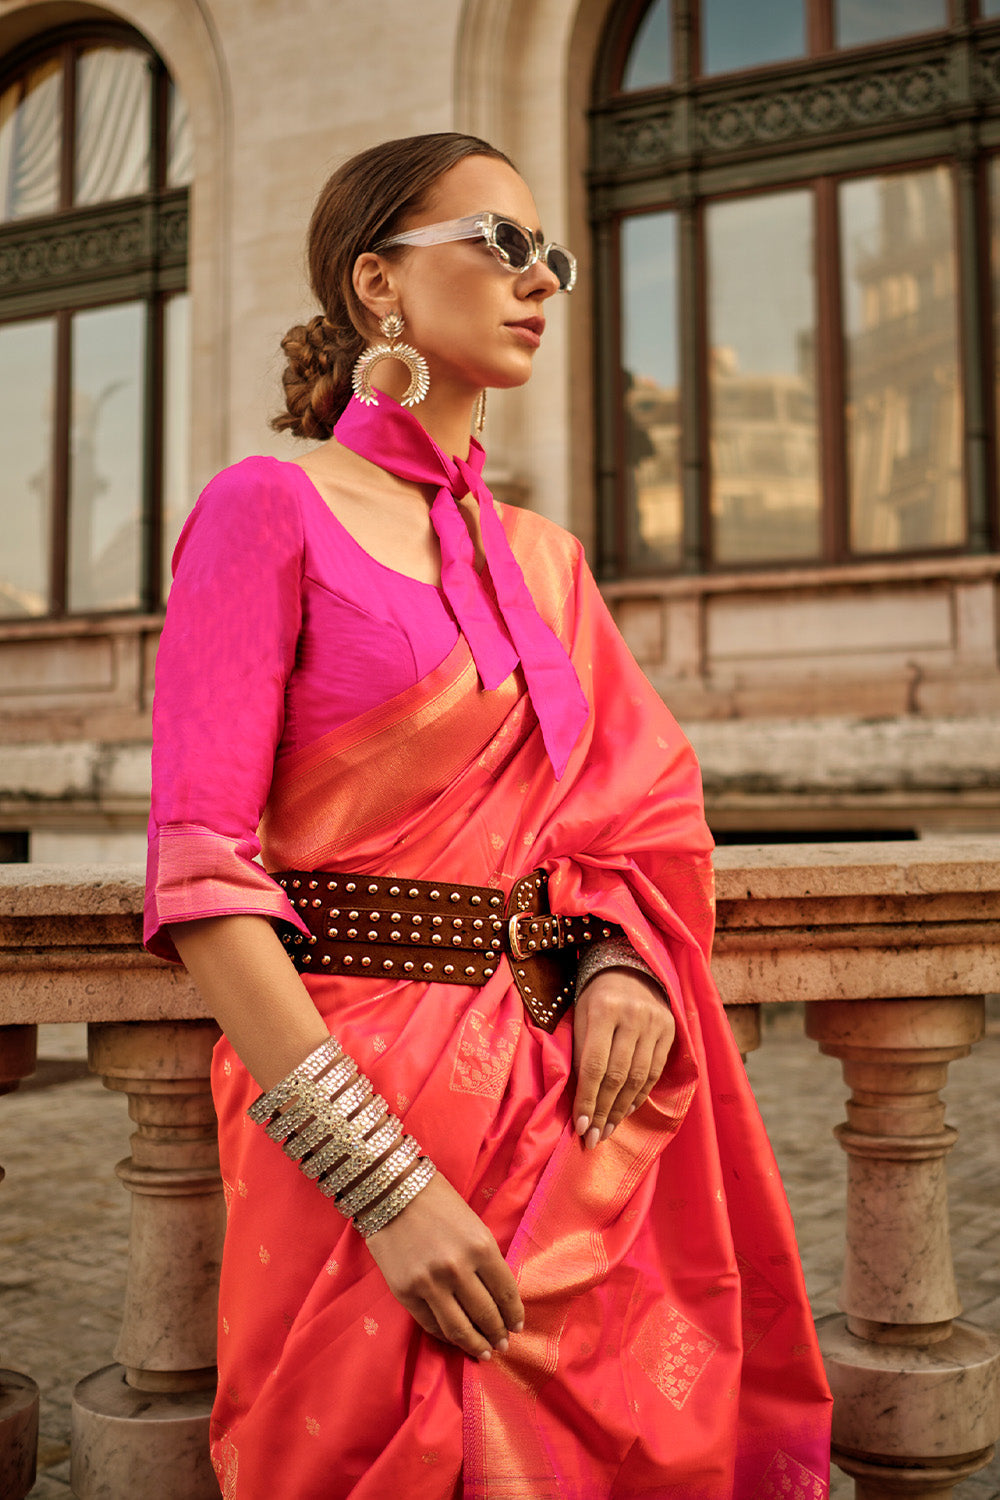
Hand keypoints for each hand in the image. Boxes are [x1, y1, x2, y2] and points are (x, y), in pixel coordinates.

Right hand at [364, 1169, 523, 1360]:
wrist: (391, 1191)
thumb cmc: (437, 1201)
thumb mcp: (472, 1225)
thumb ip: (485, 1258)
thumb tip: (497, 1296)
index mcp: (481, 1247)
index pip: (506, 1293)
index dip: (514, 1314)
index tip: (517, 1326)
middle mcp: (458, 1269)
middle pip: (486, 1314)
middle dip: (498, 1333)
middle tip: (502, 1343)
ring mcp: (430, 1283)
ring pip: (459, 1328)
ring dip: (475, 1344)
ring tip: (483, 1351)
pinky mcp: (405, 1292)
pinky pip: (430, 1324)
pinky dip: (445, 1336)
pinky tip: (454, 1338)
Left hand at [572, 968, 674, 1148]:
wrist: (628, 969)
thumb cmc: (593, 998)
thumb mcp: (579, 1016)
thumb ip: (580, 1053)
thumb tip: (580, 1103)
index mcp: (602, 1009)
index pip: (594, 1065)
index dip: (588, 1100)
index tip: (581, 1128)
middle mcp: (632, 1016)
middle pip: (617, 1076)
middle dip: (604, 1111)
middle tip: (594, 1138)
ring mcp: (654, 1023)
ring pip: (639, 1078)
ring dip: (622, 1109)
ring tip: (608, 1130)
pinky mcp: (669, 1030)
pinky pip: (654, 1071)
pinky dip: (640, 1095)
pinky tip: (626, 1110)